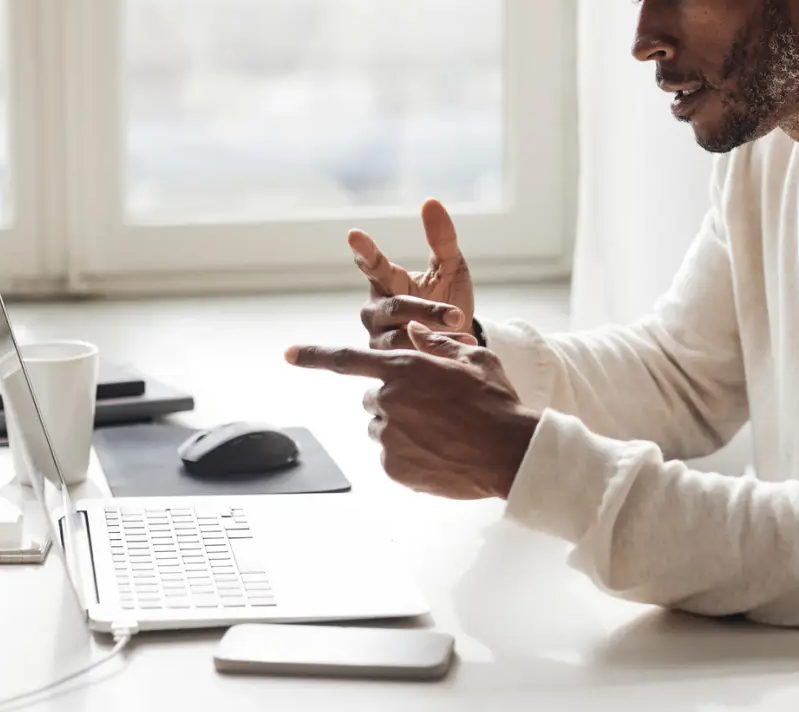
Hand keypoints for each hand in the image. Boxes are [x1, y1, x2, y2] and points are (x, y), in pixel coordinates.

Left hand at [285, 322, 537, 499]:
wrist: (510, 452)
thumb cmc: (496, 401)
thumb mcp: (472, 359)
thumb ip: (436, 343)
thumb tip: (414, 332)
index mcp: (404, 367)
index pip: (346, 359)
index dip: (313, 355)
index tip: (288, 353)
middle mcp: (389, 400)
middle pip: (374, 396)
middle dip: (395, 397)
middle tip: (432, 406)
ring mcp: (389, 436)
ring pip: (382, 426)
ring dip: (401, 425)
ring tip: (441, 431)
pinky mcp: (394, 467)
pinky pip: (391, 456)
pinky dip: (409, 453)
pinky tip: (440, 451)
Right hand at [350, 199, 475, 348]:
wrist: (458, 339)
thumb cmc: (448, 296)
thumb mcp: (451, 266)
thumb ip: (442, 238)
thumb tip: (430, 200)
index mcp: (387, 281)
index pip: (373, 264)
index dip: (364, 250)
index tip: (354, 234)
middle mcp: (375, 309)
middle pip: (397, 306)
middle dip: (427, 310)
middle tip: (458, 314)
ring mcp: (379, 338)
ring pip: (402, 336)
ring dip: (435, 335)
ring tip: (464, 335)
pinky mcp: (387, 364)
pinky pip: (410, 357)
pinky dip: (437, 353)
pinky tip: (458, 351)